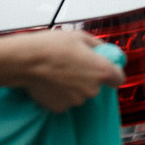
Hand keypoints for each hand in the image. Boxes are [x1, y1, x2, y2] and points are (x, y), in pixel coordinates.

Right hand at [10, 29, 125, 112]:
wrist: (25, 61)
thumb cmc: (51, 46)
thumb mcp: (80, 37)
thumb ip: (97, 46)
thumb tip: (101, 50)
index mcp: (101, 71)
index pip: (118, 79)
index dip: (112, 73)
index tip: (106, 69)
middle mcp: (91, 89)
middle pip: (96, 85)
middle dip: (88, 77)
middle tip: (74, 65)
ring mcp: (76, 100)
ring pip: (80, 93)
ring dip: (74, 85)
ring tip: (59, 72)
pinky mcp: (60, 108)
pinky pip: (65, 100)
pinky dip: (61, 93)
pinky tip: (52, 82)